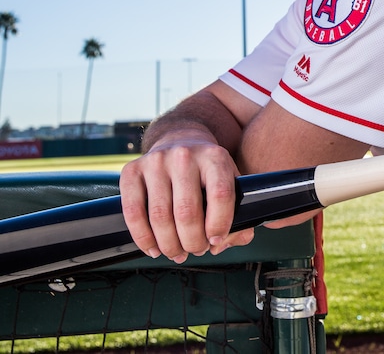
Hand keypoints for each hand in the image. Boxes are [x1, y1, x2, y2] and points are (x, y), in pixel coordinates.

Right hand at [119, 130, 254, 262]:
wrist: (180, 139)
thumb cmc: (207, 171)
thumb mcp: (231, 181)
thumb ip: (241, 212)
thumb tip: (232, 241)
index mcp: (215, 157)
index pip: (220, 195)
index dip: (219, 225)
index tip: (216, 240)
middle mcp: (184, 156)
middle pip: (187, 212)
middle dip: (193, 242)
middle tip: (196, 250)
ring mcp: (156, 162)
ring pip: (160, 217)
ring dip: (169, 245)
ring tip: (178, 253)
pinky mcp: (132, 170)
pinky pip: (133, 212)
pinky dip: (143, 238)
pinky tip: (153, 248)